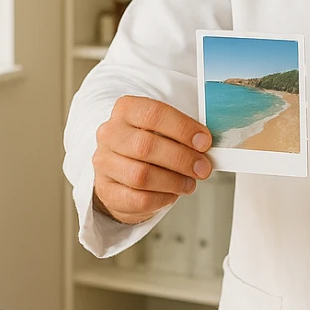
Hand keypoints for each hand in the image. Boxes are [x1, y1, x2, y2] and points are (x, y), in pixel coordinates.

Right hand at [93, 96, 212, 224]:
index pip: (154, 114)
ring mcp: (104, 163)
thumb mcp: (164, 131)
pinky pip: (138, 199)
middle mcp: (110, 134)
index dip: (183, 128)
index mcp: (126, 110)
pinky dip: (162, 198)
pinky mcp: (106, 191)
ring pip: (141, 175)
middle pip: (146, 146)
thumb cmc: (149, 148)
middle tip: (202, 167)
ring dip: (174, 181)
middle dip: (182, 159)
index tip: (204, 142)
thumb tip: (205, 144)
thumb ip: (182, 134)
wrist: (123, 174)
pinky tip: (172, 193)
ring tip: (189, 182)